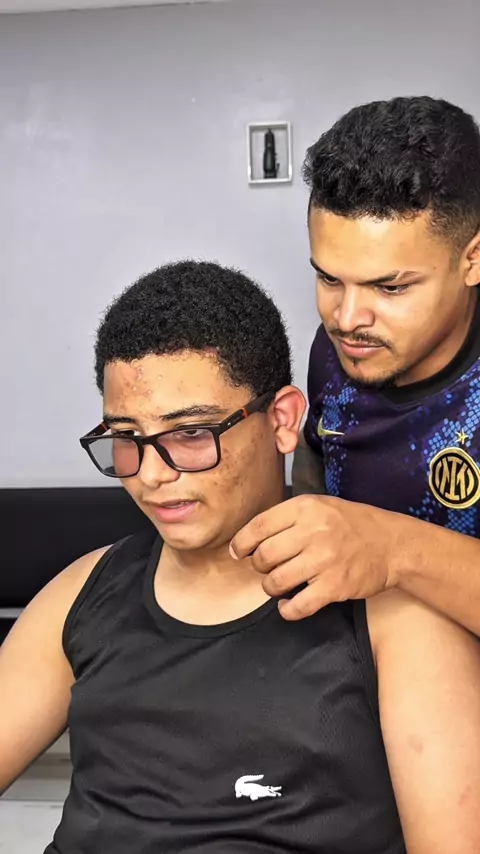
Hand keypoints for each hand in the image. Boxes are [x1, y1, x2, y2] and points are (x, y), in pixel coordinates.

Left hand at [230, 495, 399, 619]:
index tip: (239, 553)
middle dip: (259, 567)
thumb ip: (289, 518)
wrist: (393, 545)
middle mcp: (313, 532)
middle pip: (264, 556)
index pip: (258, 526)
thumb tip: (251, 537)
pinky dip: (287, 611)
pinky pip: (298, 606)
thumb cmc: (352, 525)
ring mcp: (324, 560)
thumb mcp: (321, 506)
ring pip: (276, 581)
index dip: (242, 543)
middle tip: (267, 568)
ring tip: (278, 586)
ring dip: (270, 587)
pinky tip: (287, 607)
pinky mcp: (335, 586)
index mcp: (306, 508)